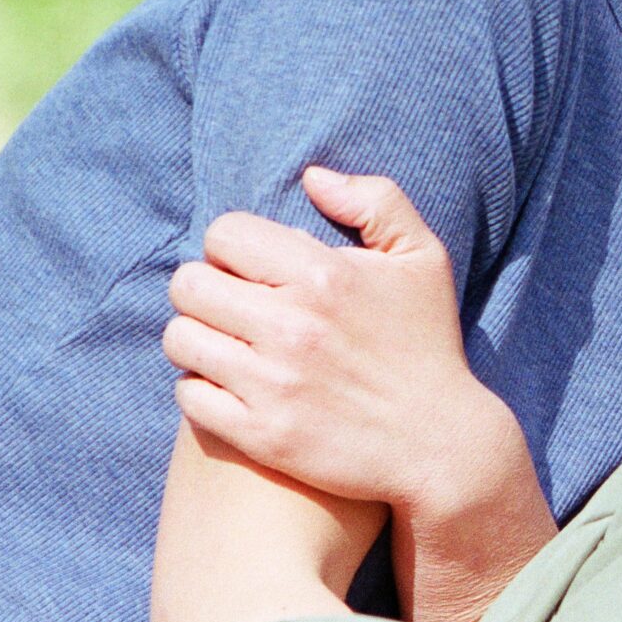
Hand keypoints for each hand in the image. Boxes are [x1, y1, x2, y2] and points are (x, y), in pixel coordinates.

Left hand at [163, 167, 538, 530]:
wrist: (441, 445)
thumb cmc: (428, 345)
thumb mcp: (424, 258)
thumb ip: (376, 200)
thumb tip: (312, 176)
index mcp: (324, 275)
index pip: (224, 234)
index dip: (233, 246)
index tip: (253, 268)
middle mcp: (292, 326)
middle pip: (188, 284)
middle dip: (205, 289)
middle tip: (231, 306)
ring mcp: (272, 384)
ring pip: (180, 339)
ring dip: (197, 338)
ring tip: (225, 345)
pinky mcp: (260, 435)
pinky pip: (188, 397)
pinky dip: (200, 389)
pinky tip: (230, 387)